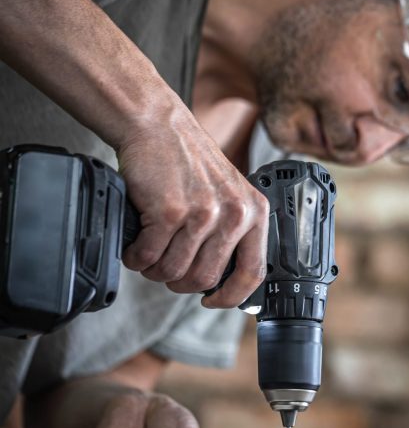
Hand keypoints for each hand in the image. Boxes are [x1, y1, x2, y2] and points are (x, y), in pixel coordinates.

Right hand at [118, 105, 267, 307]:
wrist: (158, 126)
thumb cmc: (189, 162)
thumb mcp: (230, 194)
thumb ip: (234, 232)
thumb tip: (224, 281)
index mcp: (255, 212)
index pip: (253, 272)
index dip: (232, 297)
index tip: (212, 301)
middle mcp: (235, 215)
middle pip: (204, 278)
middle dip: (179, 281)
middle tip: (165, 268)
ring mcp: (203, 214)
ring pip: (173, 271)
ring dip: (154, 270)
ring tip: (149, 253)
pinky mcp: (170, 212)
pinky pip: (149, 256)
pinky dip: (135, 257)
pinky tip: (135, 244)